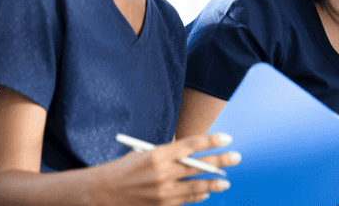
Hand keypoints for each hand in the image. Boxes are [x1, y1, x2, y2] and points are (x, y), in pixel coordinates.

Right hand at [89, 133, 240, 205]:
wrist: (101, 193)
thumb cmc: (125, 169)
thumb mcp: (146, 154)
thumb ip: (170, 154)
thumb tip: (195, 154)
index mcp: (158, 154)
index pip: (192, 145)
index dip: (212, 141)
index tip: (227, 138)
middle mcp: (163, 173)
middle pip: (200, 166)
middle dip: (221, 161)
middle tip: (236, 157)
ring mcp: (163, 192)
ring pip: (197, 187)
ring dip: (214, 183)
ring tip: (226, 181)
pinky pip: (187, 200)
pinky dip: (198, 196)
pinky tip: (207, 193)